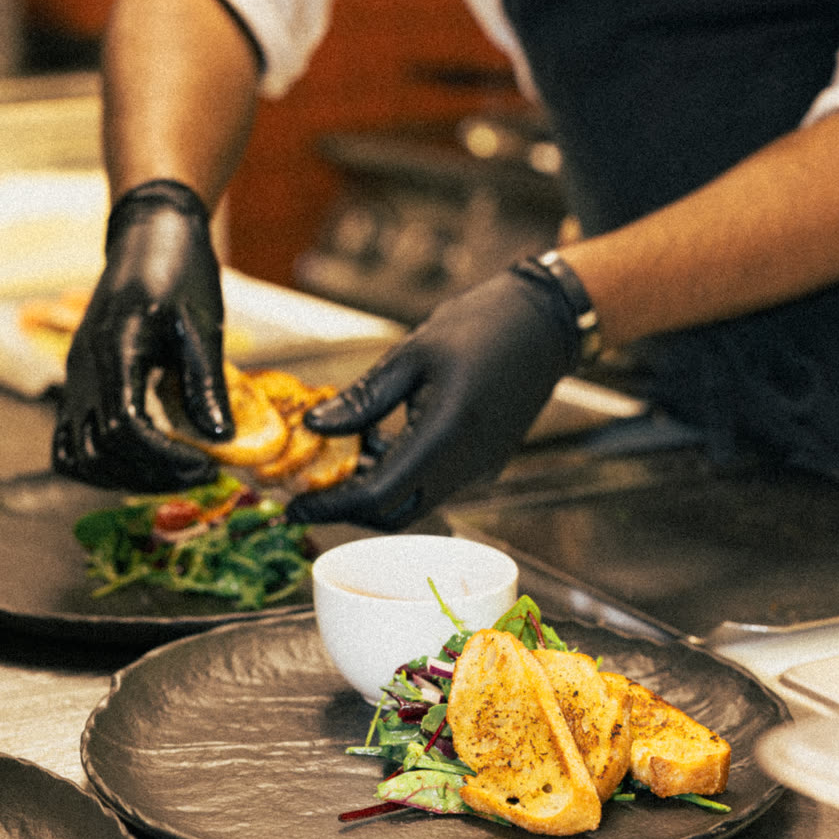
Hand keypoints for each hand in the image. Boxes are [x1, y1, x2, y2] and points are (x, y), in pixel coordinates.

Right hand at [52, 180, 232, 489]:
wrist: (148, 235)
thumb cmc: (179, 272)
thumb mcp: (202, 325)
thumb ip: (206, 384)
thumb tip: (221, 439)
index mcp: (114, 349)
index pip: (124, 429)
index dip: (165, 460)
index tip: (205, 466)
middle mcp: (83, 369)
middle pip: (101, 451)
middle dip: (152, 474)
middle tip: (200, 474)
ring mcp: (75, 378)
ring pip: (79, 456)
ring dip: (125, 476)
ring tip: (172, 472)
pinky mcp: (78, 384)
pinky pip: (68, 443)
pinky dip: (98, 466)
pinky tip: (141, 464)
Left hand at [285, 262, 586, 529]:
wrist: (544, 324)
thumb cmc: (480, 327)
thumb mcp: (411, 355)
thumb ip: (363, 398)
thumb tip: (316, 427)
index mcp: (444, 437)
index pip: (377, 497)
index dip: (331, 507)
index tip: (295, 506)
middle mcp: (465, 466)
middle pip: (394, 513)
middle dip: (349, 507)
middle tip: (312, 486)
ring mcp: (478, 469)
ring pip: (413, 502)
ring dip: (375, 489)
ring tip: (346, 452)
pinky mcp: (483, 464)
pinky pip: (432, 485)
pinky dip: (399, 476)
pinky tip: (382, 442)